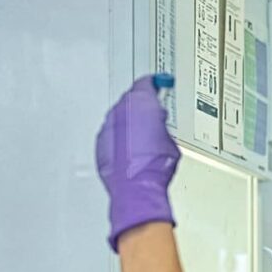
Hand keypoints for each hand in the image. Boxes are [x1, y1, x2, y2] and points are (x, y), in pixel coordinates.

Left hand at [95, 74, 179, 249]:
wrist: (137, 188)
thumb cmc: (155, 165)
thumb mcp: (171, 140)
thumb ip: (161, 125)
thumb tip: (159, 128)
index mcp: (141, 103)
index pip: (146, 83)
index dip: (155, 83)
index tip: (159, 83)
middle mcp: (120, 111)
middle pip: (130, 100)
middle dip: (142, 107)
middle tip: (154, 115)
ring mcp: (108, 127)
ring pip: (119, 118)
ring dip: (130, 124)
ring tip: (144, 139)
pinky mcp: (100, 144)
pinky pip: (111, 136)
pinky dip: (121, 140)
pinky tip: (133, 152)